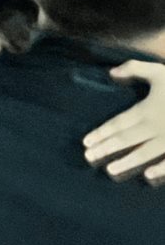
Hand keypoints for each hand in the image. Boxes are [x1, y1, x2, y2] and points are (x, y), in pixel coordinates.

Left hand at [84, 61, 164, 183]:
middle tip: (88, 157)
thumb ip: (134, 68)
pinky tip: (148, 176)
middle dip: (106, 147)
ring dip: (127, 161)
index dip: (101, 132)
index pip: (119, 123)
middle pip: (127, 138)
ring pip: (146, 152)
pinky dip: (162, 169)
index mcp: (148, 108)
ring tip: (109, 169)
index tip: (85, 141)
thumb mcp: (159, 71)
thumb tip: (111, 72)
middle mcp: (157, 125)